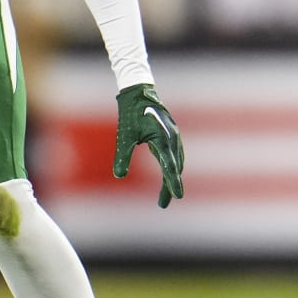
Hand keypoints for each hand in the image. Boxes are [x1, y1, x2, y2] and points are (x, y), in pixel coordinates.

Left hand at [113, 83, 184, 208]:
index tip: (178, 197)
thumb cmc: (131, 113)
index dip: (173, 183)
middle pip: (175, 168)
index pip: (170, 166)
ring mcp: (174, 136)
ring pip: (177, 162)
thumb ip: (123, 156)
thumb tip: (119, 176)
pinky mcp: (171, 135)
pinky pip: (175, 155)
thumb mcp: (125, 136)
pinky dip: (173, 167)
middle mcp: (172, 139)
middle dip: (170, 186)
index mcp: (163, 139)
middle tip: (163, 204)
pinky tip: (168, 174)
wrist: (139, 92)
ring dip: (172, 178)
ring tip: (166, 195)